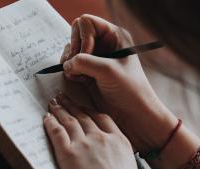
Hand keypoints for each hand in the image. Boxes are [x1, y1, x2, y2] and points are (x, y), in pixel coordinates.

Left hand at [44, 93, 138, 168]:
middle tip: (63, 97)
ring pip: (69, 121)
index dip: (89, 110)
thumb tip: (110, 149)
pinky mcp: (68, 153)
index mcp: (118, 140)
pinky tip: (47, 117)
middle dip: (71, 105)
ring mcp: (84, 144)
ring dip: (60, 110)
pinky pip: (57, 132)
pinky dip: (50, 123)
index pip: (101, 117)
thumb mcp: (128, 162)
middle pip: (83, 116)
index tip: (82, 106)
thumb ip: (117, 149)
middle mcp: (100, 137)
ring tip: (53, 103)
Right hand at [60, 14, 199, 168]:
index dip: (83, 37)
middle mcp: (102, 45)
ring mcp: (93, 59)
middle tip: (77, 65)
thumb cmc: (129, 90)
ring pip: (70, 51)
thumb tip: (66, 63)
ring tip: (79, 75)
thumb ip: (84, 61)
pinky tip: (79, 80)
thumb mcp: (108, 71)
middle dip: (73, 50)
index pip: (87, 23)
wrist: (132, 114)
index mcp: (113, 36)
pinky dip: (69, 71)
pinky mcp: (86, 72)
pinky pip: (69, 65)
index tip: (87, 55)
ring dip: (70, 62)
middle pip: (75, 35)